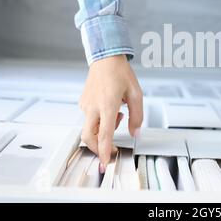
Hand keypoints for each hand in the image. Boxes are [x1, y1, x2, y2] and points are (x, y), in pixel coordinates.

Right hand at [79, 55, 142, 172]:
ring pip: (89, 128)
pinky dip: (99, 122)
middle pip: (89, 137)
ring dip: (102, 131)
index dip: (105, 151)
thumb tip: (135, 132)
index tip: (105, 162)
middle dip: (98, 148)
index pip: (105, 134)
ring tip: (117, 116)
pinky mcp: (82, 103)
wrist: (106, 58)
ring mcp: (85, 105)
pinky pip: (89, 119)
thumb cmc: (120, 73)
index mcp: (108, 104)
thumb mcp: (136, 94)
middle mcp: (93, 106)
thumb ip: (137, 116)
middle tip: (110, 149)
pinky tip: (110, 110)